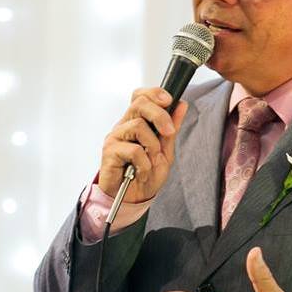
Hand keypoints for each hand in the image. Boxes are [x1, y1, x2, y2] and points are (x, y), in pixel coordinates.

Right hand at [98, 87, 187, 202]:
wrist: (132, 199)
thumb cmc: (146, 175)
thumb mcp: (166, 151)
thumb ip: (171, 129)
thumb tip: (182, 105)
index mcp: (136, 122)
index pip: (140, 96)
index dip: (154, 93)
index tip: (170, 101)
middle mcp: (124, 126)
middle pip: (140, 104)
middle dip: (160, 115)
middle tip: (168, 132)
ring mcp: (115, 137)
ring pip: (138, 125)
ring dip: (153, 146)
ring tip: (152, 161)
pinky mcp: (109, 152)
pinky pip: (133, 150)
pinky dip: (144, 163)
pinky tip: (142, 172)